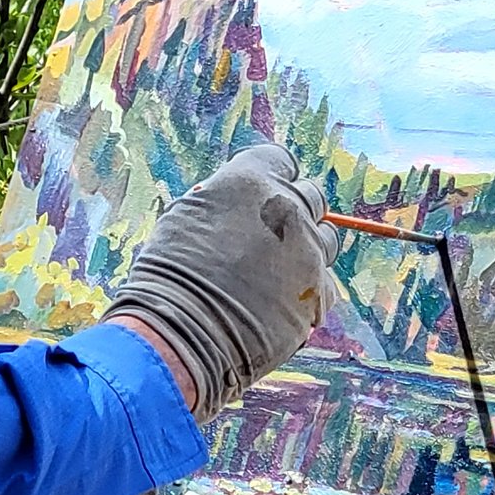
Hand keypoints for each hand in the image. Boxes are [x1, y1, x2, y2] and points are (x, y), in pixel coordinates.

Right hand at [106, 143, 337, 416]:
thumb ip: (219, 204)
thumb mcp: (183, 220)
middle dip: (294, 211)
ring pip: (326, 238)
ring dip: (306, 249)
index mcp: (248, 182)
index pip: (279, 160)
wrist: (181, 334)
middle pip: (310, 195)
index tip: (263, 194)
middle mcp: (286, 208)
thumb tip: (233, 206)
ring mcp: (307, 252)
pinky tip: (281, 303)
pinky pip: (326, 283)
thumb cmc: (167, 277)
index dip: (272, 177)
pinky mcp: (318, 294)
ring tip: (276, 273)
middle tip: (269, 236)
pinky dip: (308, 290)